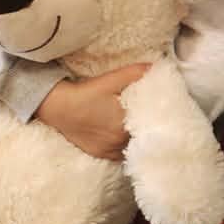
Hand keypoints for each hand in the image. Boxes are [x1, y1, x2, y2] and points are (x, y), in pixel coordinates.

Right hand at [34, 63, 149, 159]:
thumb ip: (136, 73)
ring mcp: (109, 150)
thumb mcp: (111, 79)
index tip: (165, 114)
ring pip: (132, 148)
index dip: (159, 120)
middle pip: (142, 138)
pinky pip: (120, 155)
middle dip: (149, 129)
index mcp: (124, 124)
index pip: (151, 125)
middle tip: (155, 120)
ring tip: (144, 130)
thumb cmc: (86, 93)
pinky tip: (128, 140)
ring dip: (137, 140)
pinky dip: (125, 148)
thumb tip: (156, 67)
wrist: (58, 107)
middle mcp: (118, 141)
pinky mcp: (100, 154)